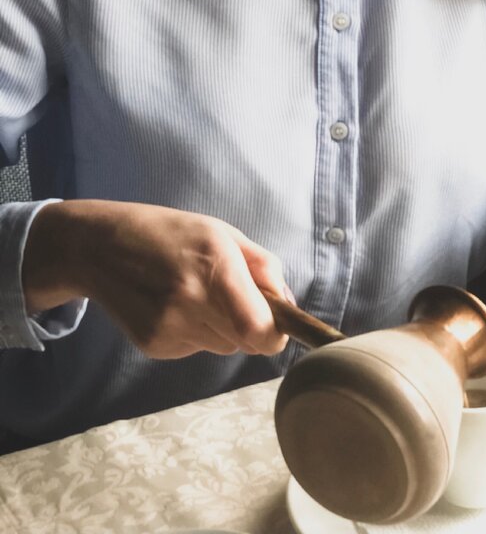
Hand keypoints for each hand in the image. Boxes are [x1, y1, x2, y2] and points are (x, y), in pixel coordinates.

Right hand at [22, 199, 290, 358]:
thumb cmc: (171, 233)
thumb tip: (288, 306)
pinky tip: (175, 305)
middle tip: (233, 296)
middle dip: (251, 325)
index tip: (278, 325)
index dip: (275, 333)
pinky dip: (196, 332)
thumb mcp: (224, 234)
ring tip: (197, 294)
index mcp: (216, 269)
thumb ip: (263, 267)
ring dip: (223, 328)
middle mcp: (192, 303)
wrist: (101, 248)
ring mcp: (169, 329)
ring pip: (223, 347)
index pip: (259, 329)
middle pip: (245, 342)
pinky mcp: (153, 346)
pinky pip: (195, 348)